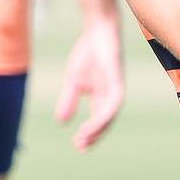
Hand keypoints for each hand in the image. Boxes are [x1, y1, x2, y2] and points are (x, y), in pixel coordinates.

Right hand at [55, 15, 122, 150]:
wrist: (98, 31)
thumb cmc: (88, 53)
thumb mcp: (74, 81)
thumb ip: (69, 100)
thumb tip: (61, 122)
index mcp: (103, 96)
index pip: (99, 119)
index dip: (90, 133)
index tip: (78, 145)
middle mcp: (112, 95)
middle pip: (105, 121)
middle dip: (93, 135)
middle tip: (80, 147)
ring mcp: (116, 89)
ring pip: (109, 116)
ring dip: (97, 129)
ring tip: (84, 139)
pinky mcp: (118, 82)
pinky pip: (113, 104)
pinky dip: (103, 116)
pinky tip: (93, 123)